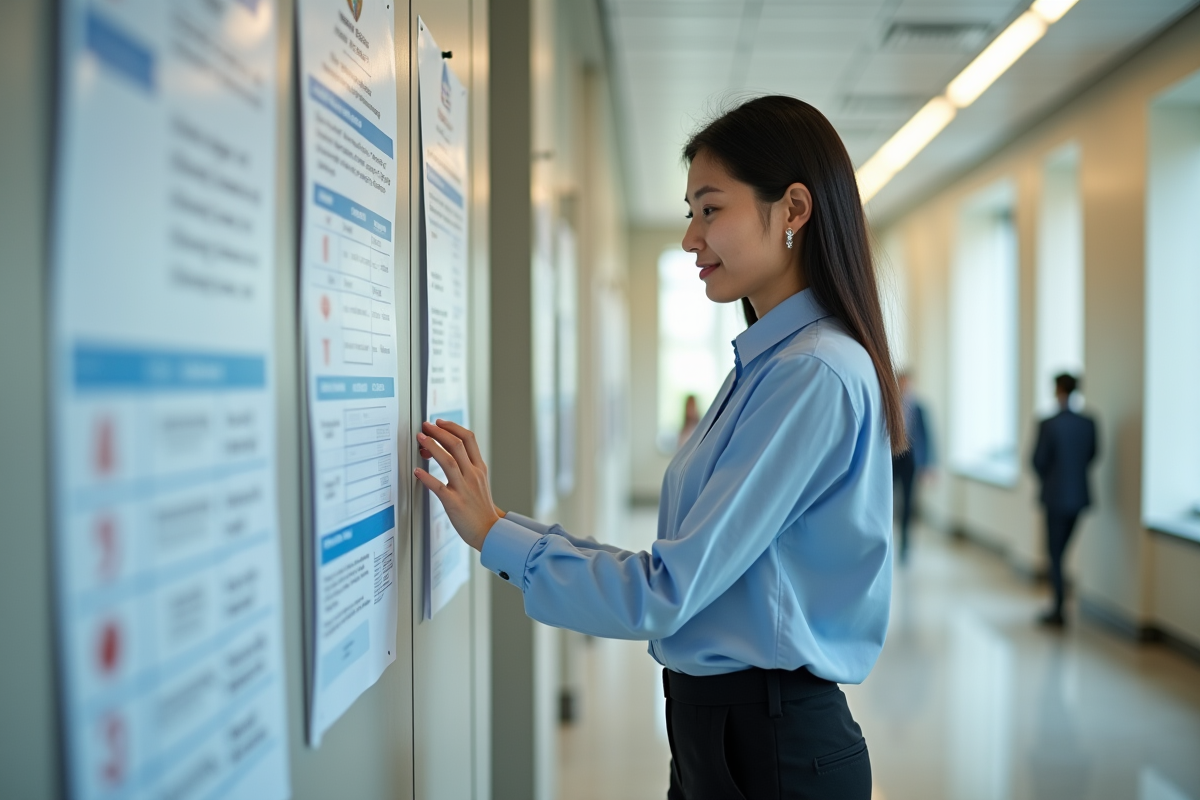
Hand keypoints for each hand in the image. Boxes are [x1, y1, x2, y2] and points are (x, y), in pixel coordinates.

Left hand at [414, 419, 502, 550]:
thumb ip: (468, 467)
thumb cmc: (481, 509)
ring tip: (420, 438)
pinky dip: (427, 477)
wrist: (490, 531)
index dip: (453, 427)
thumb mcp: (480, 482)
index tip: (439, 422)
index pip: (469, 439)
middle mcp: (473, 475)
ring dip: (433, 447)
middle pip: (457, 445)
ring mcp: (464, 488)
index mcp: (479, 468)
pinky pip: (438, 487)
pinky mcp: (455, 503)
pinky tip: (417, 471)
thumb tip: (451, 454)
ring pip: (448, 461)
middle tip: (426, 426)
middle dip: (439, 432)